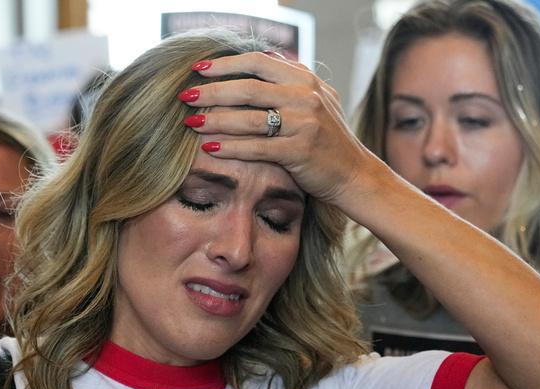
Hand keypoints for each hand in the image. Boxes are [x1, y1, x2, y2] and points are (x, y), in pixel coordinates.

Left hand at [180, 51, 377, 214]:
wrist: (354, 174)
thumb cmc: (327, 140)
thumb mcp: (315, 101)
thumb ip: (290, 82)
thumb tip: (259, 62)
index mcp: (305, 80)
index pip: (258, 62)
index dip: (225, 64)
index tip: (198, 68)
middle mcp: (305, 97)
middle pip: (248, 88)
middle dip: (212, 91)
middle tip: (185, 96)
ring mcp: (304, 124)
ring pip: (250, 118)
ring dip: (215, 120)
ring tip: (190, 123)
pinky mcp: (300, 151)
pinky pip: (257, 147)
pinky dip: (230, 147)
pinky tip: (209, 148)